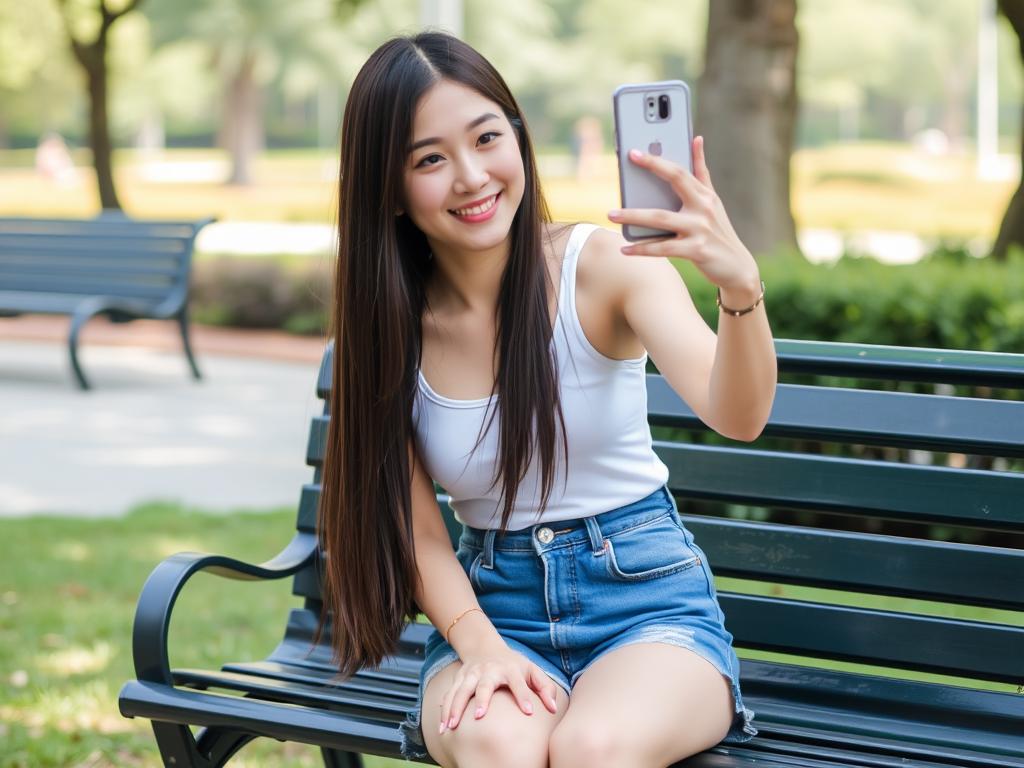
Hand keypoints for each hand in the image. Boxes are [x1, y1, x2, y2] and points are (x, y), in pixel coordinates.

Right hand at [439, 646, 559, 732]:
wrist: (486, 647)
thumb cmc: (514, 666)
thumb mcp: (532, 671)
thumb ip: (546, 688)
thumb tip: (554, 709)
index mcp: (510, 669)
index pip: (518, 682)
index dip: (524, 696)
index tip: (529, 712)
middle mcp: (489, 670)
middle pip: (484, 684)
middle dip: (481, 699)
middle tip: (479, 717)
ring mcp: (472, 673)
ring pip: (461, 690)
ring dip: (455, 708)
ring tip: (450, 727)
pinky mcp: (459, 678)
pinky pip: (450, 694)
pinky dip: (445, 708)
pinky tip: (442, 725)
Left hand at [607, 136, 760, 295]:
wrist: (737, 267)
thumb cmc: (718, 231)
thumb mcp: (713, 200)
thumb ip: (701, 171)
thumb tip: (697, 138)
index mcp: (705, 194)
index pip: (679, 170)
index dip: (656, 160)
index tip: (633, 153)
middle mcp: (704, 207)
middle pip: (674, 182)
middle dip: (647, 174)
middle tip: (620, 177)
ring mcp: (701, 229)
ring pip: (661, 218)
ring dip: (633, 216)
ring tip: (611, 215)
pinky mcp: (697, 251)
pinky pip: (663, 248)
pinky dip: (642, 248)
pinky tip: (624, 248)